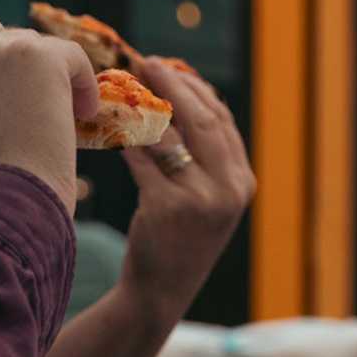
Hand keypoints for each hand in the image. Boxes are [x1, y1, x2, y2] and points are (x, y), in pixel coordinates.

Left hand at [115, 58, 256, 323]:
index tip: (171, 67)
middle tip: (146, 62)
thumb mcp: (207, 200)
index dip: (195, 88)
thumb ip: (206, 159)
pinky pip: (144, 159)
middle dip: (173, 84)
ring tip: (124, 87)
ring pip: (171, 135)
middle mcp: (230, 188)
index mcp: (243, 181)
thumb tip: (181, 98)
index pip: (222, 119)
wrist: (159, 294)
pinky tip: (113, 124)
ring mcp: (201, 199)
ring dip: (145, 105)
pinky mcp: (167, 208)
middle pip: (202, 119)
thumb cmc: (178, 241)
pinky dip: (127, 137)